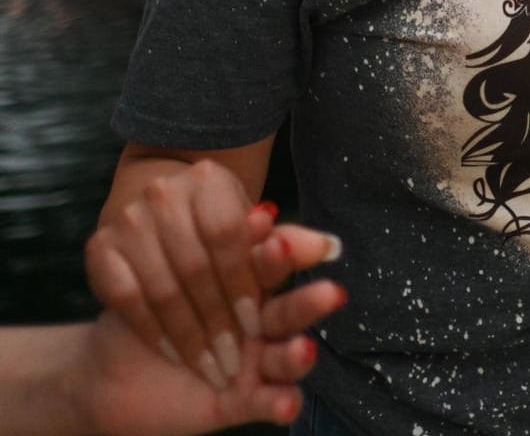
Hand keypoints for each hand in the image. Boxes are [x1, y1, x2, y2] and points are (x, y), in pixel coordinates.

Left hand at [72, 223, 346, 435]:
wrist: (111, 374)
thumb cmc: (145, 315)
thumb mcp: (170, 276)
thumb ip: (213, 250)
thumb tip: (264, 213)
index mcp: (251, 289)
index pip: (275, 271)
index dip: (283, 259)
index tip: (281, 245)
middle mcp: (261, 327)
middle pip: (290, 314)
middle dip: (307, 303)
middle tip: (331, 294)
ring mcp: (255, 366)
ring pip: (289, 359)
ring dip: (299, 355)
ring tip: (305, 349)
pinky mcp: (244, 403)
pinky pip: (269, 404)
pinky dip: (280, 403)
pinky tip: (286, 401)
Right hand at [86, 159, 268, 388]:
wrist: (155, 211)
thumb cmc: (218, 225)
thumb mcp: (255, 229)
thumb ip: (289, 242)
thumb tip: (331, 248)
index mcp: (210, 182)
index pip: (231, 236)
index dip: (247, 283)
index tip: (261, 325)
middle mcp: (165, 194)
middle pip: (196, 266)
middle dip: (219, 319)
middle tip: (236, 360)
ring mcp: (128, 220)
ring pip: (162, 287)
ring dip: (188, 333)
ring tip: (210, 366)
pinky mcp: (99, 248)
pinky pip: (127, 297)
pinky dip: (152, 329)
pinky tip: (172, 353)